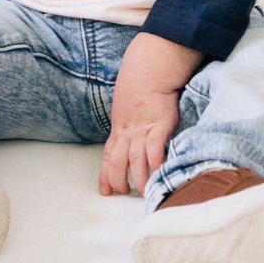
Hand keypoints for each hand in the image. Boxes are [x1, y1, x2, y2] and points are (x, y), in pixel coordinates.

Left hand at [98, 33, 205, 196]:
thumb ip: (128, 122)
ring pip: (136, 161)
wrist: (149, 69)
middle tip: (124, 193)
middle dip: (118, 180)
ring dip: (139, 178)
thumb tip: (130, 133)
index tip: (104, 190)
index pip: (107, 156)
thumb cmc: (139, 85)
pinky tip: (158, 174)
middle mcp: (127, 132)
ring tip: (144, 192)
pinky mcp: (158, 127)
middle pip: (117, 162)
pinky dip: (155, 164)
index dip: (105, 174)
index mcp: (118, 128)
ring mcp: (142, 130)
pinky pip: (154, 150)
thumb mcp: (127, 106)